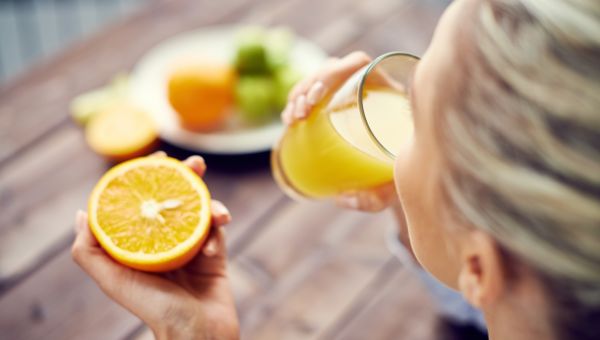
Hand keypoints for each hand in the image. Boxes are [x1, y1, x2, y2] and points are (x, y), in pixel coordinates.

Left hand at [71, 152, 238, 339]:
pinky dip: (218, 230)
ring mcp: (192, 248)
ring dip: (210, 199)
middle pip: (175, 199)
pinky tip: (215, 240)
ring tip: (216, 205)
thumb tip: (82, 212)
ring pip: (200, 211)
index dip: (148, 177)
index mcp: (141, 245)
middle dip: (185, 177)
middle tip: (195, 163)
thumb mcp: (113, 280)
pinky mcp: (215, 256)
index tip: (157, 158)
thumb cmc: (153, 309)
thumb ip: (88, 250)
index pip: (142, 202)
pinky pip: (218, 233)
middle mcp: (165, 243)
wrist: (197, 334)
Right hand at [281, 51, 396, 211]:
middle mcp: (368, 88)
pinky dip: (296, 103)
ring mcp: (350, 96)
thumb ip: (374, 198)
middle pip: (333, 69)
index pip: (359, 63)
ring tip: (292, 118)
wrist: (396, 176)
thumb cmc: (398, 177)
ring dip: (298, 93)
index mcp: (387, 92)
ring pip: (318, 80)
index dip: (334, 72)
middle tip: (300, 113)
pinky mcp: (335, 107)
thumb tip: (341, 198)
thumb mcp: (392, 188)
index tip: (316, 98)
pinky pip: (312, 95)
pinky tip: (289, 120)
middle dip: (308, 85)